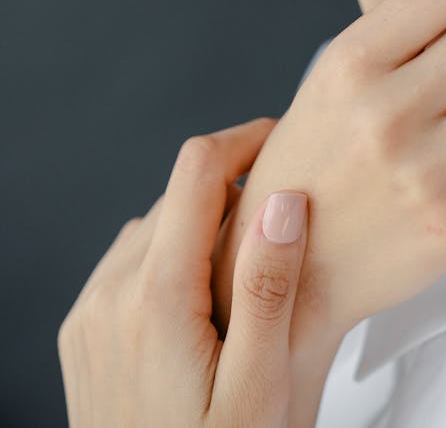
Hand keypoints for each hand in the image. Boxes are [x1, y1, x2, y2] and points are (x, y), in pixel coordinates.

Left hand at [58, 118, 309, 427]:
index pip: (197, 168)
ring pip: (152, 226)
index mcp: (157, 297)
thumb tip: (281, 200)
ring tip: (244, 273)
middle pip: (177, 196)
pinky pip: (128, 263)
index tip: (281, 140)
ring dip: (198, 228)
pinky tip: (201, 305)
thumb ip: (269, 290)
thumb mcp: (264, 390)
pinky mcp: (82, 335)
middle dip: (230, 195)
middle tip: (280, 227)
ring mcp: (89, 315)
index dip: (244, 138)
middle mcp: (111, 294)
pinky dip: (167, 259)